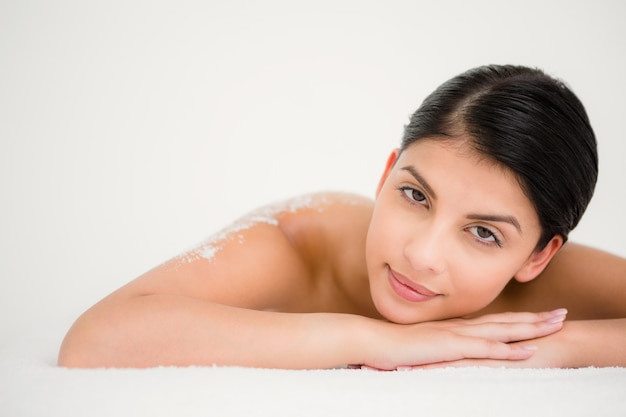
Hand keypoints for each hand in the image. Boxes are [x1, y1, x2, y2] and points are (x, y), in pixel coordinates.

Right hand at [356, 309, 567, 370]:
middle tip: (561, 315)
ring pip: (500, 331)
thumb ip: (436, 347)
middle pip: (504, 322)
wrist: (371, 340)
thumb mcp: (421, 347)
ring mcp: (455, 336)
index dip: (517, 319)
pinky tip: (526, 351)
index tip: (539, 316)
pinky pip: (484, 349)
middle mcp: (459, 328)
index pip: (492, 322)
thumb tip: (444, 353)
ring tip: (555, 326)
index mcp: (454, 328)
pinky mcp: (449, 348)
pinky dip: (508, 350)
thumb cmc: (391, 346)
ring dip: (529, 329)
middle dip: (533, 319)